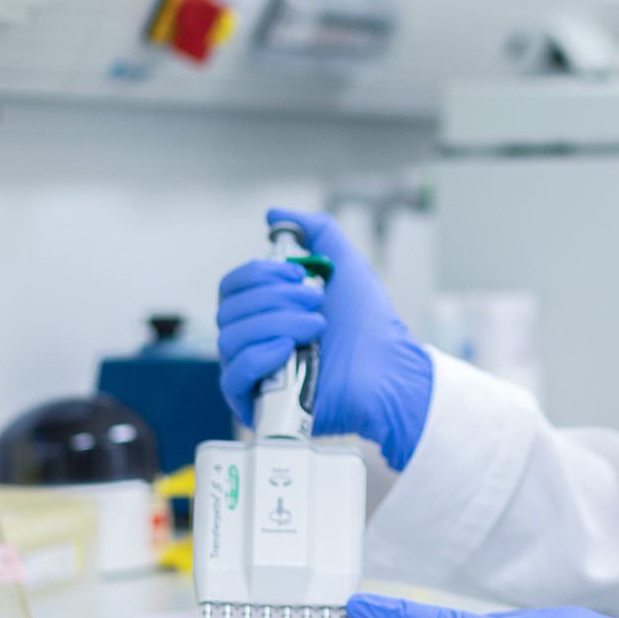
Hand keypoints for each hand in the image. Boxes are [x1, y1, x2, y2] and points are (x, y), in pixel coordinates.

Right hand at [214, 207, 432, 467]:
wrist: (390, 370)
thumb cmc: (369, 325)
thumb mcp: (345, 264)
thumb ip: (316, 230)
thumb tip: (273, 214)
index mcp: (265, 310)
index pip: (232, 285)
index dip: (258, 273)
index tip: (298, 274)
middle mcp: (252, 340)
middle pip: (228, 309)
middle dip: (274, 298)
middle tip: (316, 301)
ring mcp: (254, 373)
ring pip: (230, 337)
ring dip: (276, 323)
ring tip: (317, 327)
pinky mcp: (257, 404)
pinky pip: (232, 376)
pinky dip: (259, 355)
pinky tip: (289, 349)